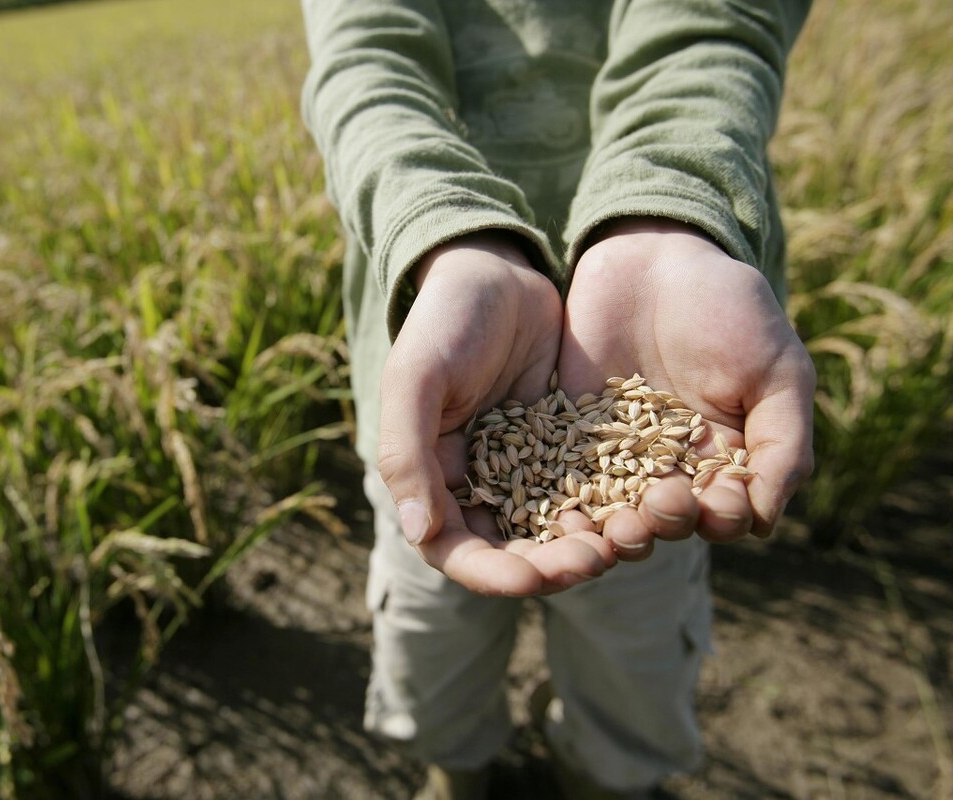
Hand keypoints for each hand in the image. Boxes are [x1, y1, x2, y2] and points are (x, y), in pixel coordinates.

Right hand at [378, 232, 616, 595]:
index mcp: (432, 476)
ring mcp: (523, 467)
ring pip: (555, 527)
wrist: (496, 270)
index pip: (455, 549)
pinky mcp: (565, 445)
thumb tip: (416, 530)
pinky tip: (641, 504)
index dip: (491, 573)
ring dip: (585, 542)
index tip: (530, 580)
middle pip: (511, 549)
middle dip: (549, 565)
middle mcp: (477, 483)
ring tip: (621, 540)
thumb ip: (407, 452)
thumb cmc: (443, 320)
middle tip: (592, 560)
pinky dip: (611, 503)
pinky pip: (589, 487)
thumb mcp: (416, 378)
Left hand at [558, 219, 815, 558]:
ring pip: (613, 507)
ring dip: (614, 526)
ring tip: (611, 526)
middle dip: (665, 522)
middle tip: (658, 509)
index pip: (724, 510)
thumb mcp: (777, 369)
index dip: (722, 516)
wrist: (654, 260)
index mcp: (724, 460)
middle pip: (666, 517)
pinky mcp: (567, 432)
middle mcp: (669, 467)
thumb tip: (766, 522)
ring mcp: (614, 453)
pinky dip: (562, 498)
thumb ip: (784, 443)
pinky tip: (559, 512)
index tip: (718, 506)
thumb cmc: (729, 309)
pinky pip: (561, 474)